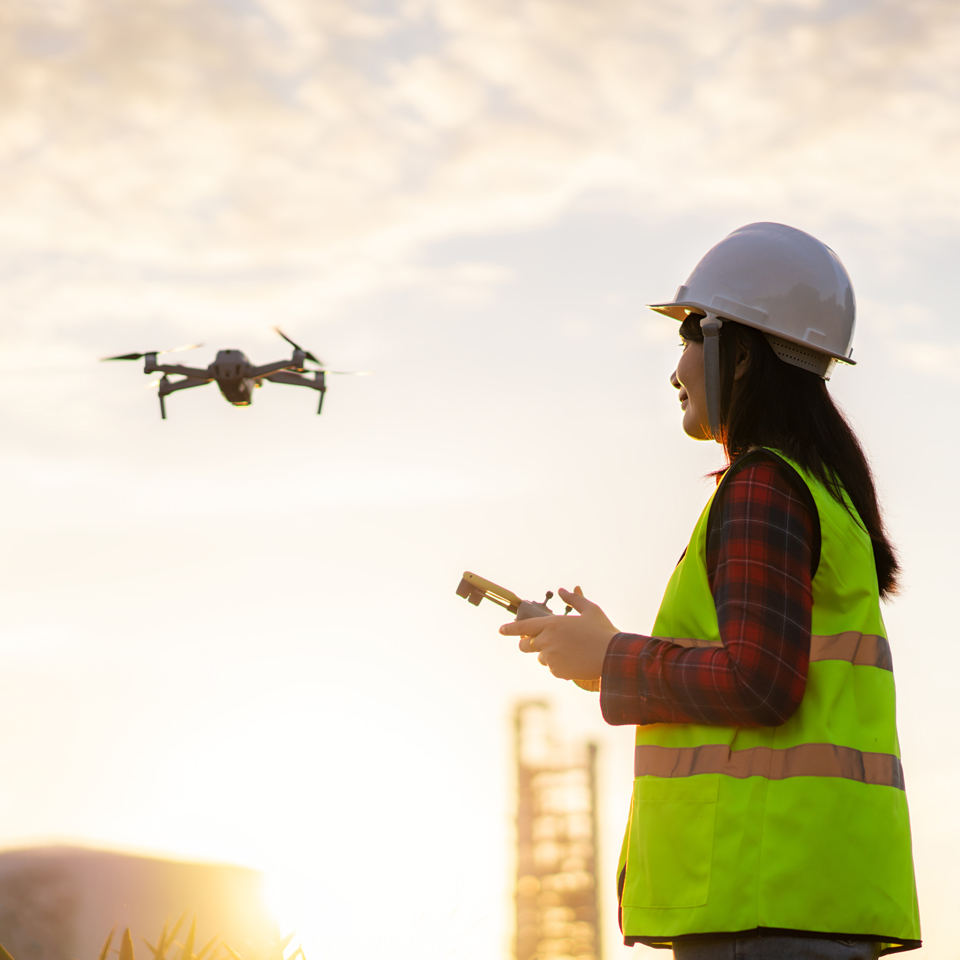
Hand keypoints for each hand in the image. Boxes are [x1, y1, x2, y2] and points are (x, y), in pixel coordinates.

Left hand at [499, 586, 617, 680]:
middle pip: (525, 646)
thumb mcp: (590, 610)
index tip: (501, 630)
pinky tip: (574, 661)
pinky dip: (559, 666)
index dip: (510, 629)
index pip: (523, 627)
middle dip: (528, 644)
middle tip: (543, 643)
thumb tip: (563, 590)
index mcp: (552, 624)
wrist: (613, 657)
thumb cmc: (602, 631)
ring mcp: (550, 658)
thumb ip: (574, 599)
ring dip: (549, 655)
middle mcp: (547, 641)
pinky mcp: (557, 672)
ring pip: (541, 658)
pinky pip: (552, 669)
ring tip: (570, 651)